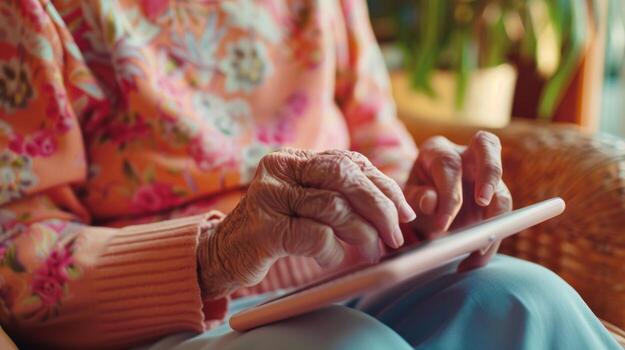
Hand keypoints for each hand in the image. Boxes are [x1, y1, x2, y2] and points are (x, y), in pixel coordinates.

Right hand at [198, 149, 415, 297]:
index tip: (405, 210)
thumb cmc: (273, 230)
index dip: (382, 185)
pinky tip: (333, 258)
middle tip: (396, 234)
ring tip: (373, 252)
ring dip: (364, 234)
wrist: (222, 253)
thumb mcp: (303, 203)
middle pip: (344, 176)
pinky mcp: (264, 228)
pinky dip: (333, 250)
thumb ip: (336, 195)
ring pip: (334, 207)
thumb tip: (395, 208)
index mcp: (292, 159)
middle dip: (380, 206)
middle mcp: (279, 169)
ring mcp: (269, 196)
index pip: (349, 161)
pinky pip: (315, 235)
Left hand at [403, 131, 512, 271]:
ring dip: (497, 218)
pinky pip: (503, 214)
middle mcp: (465, 154)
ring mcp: (484, 174)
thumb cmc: (414, 196)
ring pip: (502, 186)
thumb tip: (431, 202)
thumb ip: (416, 197)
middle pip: (487, 144)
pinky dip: (492, 239)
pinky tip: (476, 259)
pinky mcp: (496, 195)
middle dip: (489, 173)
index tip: (442, 225)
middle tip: (483, 201)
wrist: (424, 208)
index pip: (449, 165)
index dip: (449, 195)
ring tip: (479, 251)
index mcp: (437, 150)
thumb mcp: (407, 198)